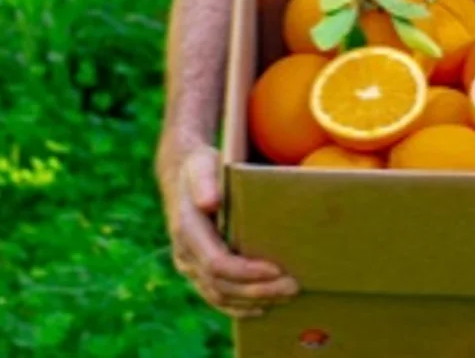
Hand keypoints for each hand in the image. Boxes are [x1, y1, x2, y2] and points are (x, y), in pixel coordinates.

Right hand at [159, 142, 298, 317]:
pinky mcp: (198, 271)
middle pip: (222, 286)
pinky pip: (216, 296)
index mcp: (187, 231)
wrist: (181, 176)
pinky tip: (262, 308)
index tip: (277, 270)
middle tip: (293, 287)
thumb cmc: (199, 168)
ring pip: (219, 296)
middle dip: (259, 290)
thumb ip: (204, 182)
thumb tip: (210, 202)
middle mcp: (186, 254)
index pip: (217, 264)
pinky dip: (239, 306)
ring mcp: (190, 266)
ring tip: (286, 297)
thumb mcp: (201, 166)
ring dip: (254, 301)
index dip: (247, 272)